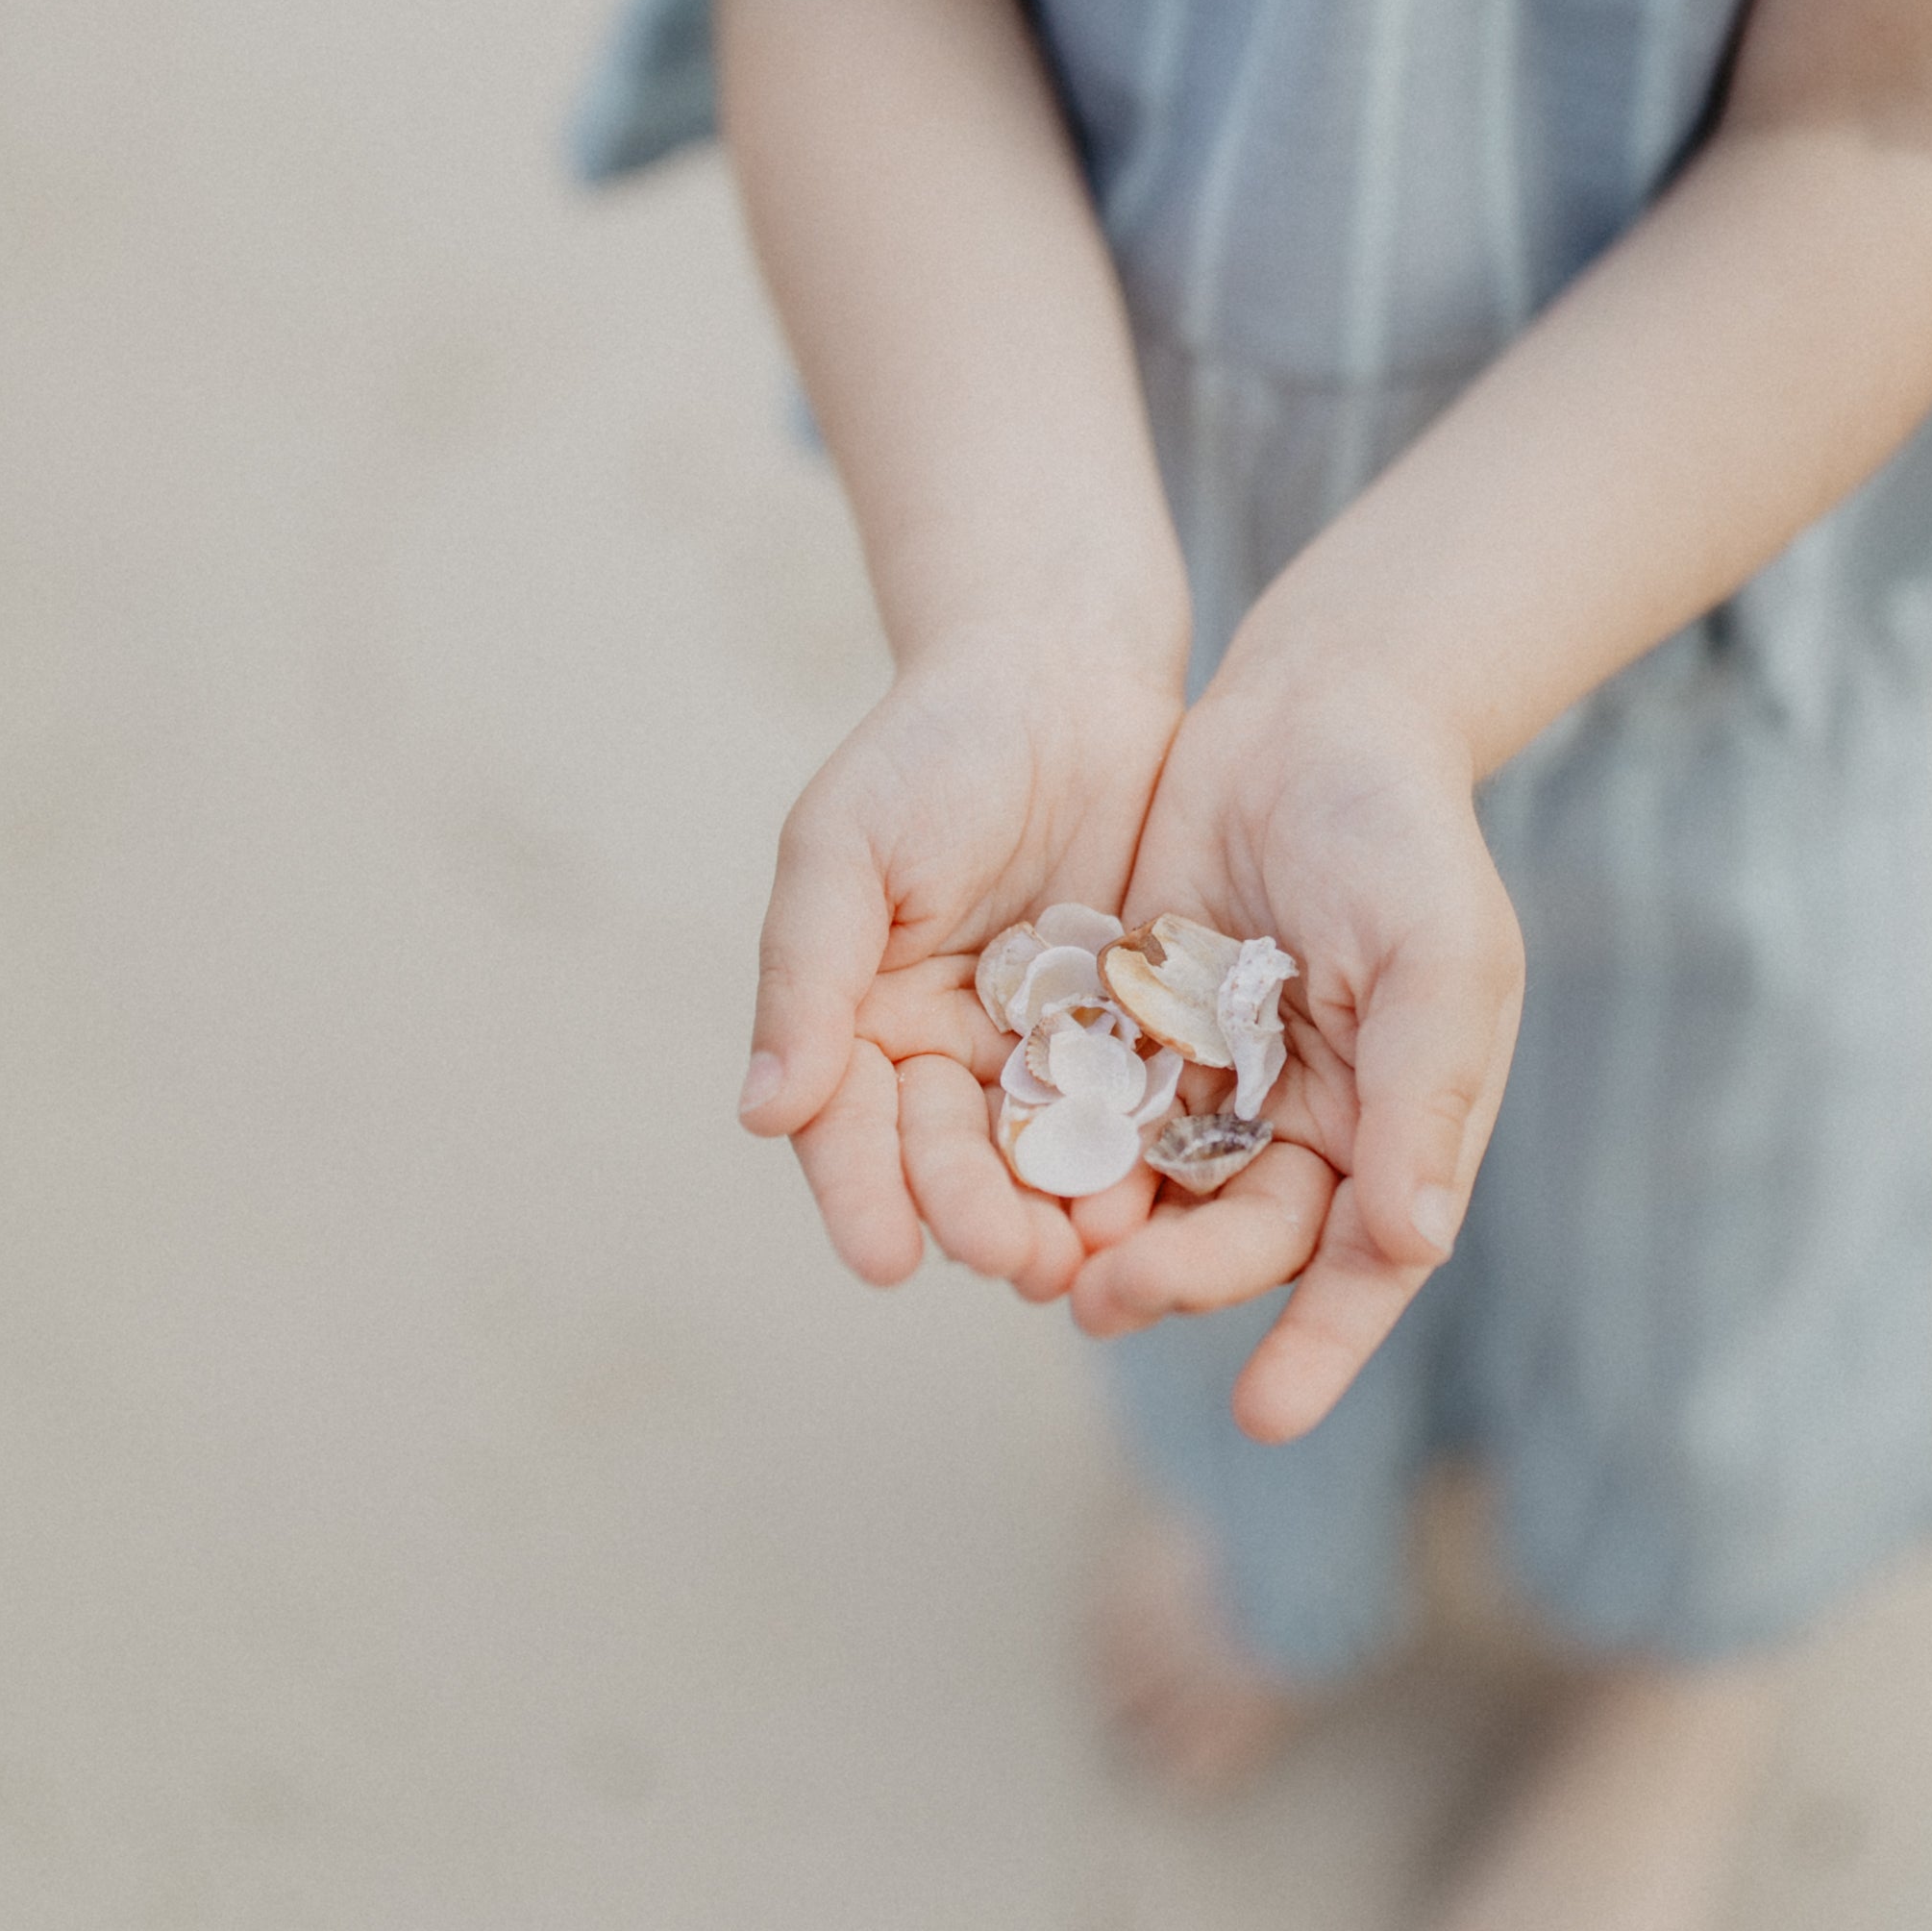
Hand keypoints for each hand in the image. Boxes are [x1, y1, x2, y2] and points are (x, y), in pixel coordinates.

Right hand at [738, 624, 1181, 1303]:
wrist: (1063, 669)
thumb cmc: (931, 745)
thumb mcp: (846, 842)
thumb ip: (806, 973)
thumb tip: (763, 1111)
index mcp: (859, 1019)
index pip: (849, 1129)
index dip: (864, 1196)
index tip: (887, 1260)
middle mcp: (947, 1052)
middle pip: (953, 1160)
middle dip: (980, 1217)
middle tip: (1021, 1261)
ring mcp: (1045, 1047)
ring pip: (1046, 1154)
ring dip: (1065, 1213)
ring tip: (1096, 1257)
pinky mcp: (1134, 1029)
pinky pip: (1138, 1106)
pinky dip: (1146, 1155)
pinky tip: (1167, 1197)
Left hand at [1067, 661, 1524, 1443]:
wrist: (1314, 713)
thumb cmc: (1404, 833)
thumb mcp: (1440, 957)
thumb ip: (1426, 1097)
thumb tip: (1411, 1249)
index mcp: (1397, 1127)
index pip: (1363, 1267)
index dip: (1320, 1347)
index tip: (1265, 1417)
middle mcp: (1307, 1128)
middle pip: (1241, 1242)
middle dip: (1180, 1281)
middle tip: (1108, 1294)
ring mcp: (1218, 1084)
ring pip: (1159, 1197)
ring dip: (1106, 1241)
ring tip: (1044, 1267)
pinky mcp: (1141, 1032)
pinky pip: (1097, 1114)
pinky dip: (1061, 1154)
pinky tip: (1008, 1178)